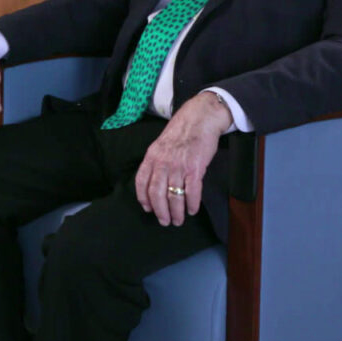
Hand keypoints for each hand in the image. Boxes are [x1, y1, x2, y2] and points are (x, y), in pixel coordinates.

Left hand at [134, 92, 231, 226]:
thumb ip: (156, 162)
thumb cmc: (181, 132)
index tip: (148, 209)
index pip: (141, 181)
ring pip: (174, 196)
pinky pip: (192, 191)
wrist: (200, 118)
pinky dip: (191, 204)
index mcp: (151, 156)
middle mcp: (163, 163)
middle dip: (160, 211)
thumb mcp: (160, 145)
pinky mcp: (196, 168)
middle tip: (165, 222)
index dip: (143, 198)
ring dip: (176, 212)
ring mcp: (179, 166)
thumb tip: (154, 182)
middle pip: (156, 193)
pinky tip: (192, 210)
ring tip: (178, 220)